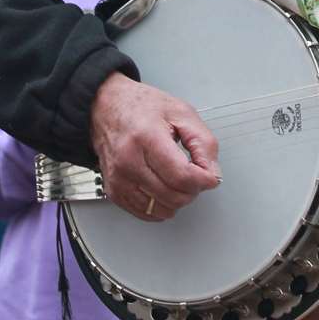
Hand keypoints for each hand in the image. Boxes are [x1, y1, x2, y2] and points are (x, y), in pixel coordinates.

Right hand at [90, 72, 220, 221]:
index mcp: (147, 137)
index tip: (211, 176)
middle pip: (173, 195)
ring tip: (179, 179)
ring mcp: (118, 179)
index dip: (203, 180)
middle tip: (196, 174)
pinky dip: (162, 206)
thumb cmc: (142, 106)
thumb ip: (204, 142)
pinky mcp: (113, 191)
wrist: (106, 107)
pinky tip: (165, 188)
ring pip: (160, 209)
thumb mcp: (182, 112)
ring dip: (178, 199)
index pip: (181, 176)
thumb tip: (212, 172)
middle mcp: (128, 161)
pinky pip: (145, 213)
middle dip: (193, 189)